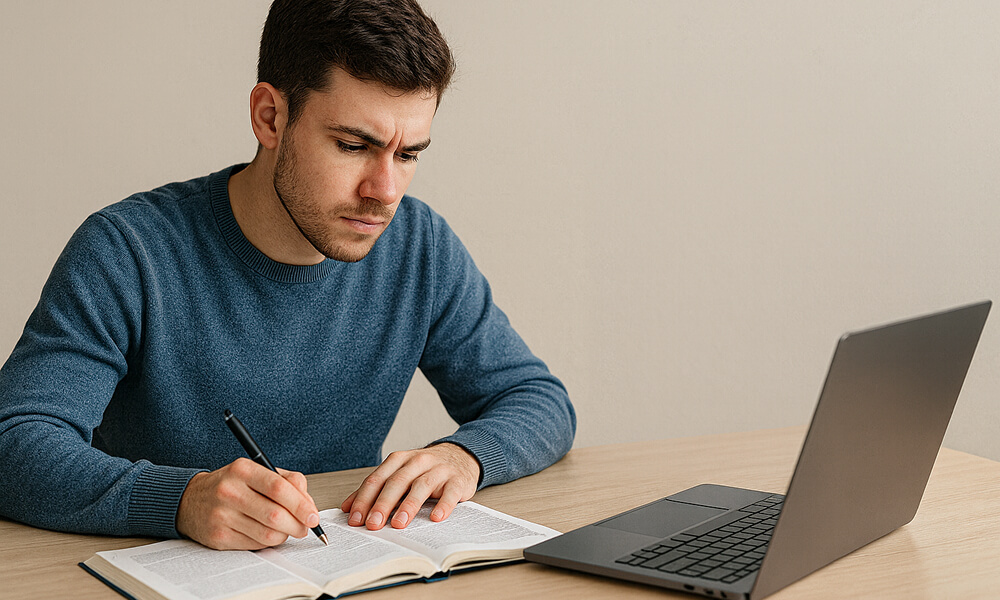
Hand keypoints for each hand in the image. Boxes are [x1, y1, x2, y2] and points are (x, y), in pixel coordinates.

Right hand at [176, 458, 321, 549]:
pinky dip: (268, 542)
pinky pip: (255, 545)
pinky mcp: (218, 537)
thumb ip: (287, 482)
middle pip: (275, 514)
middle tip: (306, 527)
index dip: (301, 504)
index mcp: (242, 469)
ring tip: (287, 529)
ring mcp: (222, 515)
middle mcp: (230, 491)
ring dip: (285, 535)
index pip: (279, 488)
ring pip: (267, 534)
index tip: (313, 515)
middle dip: (298, 524)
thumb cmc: (231, 485)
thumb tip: (309, 505)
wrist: (189, 500)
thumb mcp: (256, 472)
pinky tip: (266, 533)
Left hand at [340, 443, 480, 529]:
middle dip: (382, 504)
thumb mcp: (399, 474)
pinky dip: (443, 505)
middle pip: (397, 482)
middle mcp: (418, 461)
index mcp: (399, 460)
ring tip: (398, 524)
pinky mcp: (457, 480)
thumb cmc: (424, 470)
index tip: (355, 519)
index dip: (364, 499)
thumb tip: (348, 508)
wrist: (460, 456)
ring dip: (409, 506)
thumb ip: (375, 489)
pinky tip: (436, 517)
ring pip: (421, 486)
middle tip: (373, 524)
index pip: (377, 479)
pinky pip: (450, 492)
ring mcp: (439, 469)